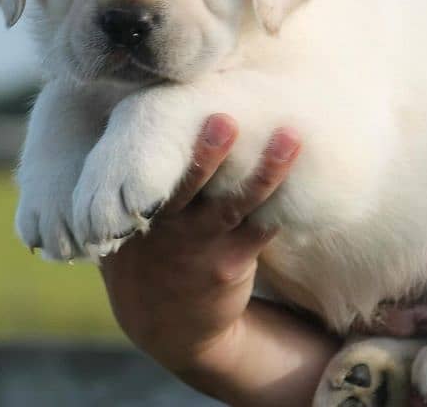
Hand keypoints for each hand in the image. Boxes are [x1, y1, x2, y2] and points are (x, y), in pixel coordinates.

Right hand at [100, 114, 339, 406]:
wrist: (163, 322)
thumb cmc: (148, 247)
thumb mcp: (123, 219)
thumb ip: (125, 179)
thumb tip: (131, 115)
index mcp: (141, 208)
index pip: (149, 168)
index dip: (160, 139)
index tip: (174, 105)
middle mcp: (170, 225)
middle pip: (191, 184)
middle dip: (208, 153)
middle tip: (224, 120)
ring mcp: (202, 245)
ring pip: (237, 204)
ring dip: (266, 171)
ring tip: (290, 138)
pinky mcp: (232, 262)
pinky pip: (261, 229)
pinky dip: (280, 204)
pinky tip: (303, 178)